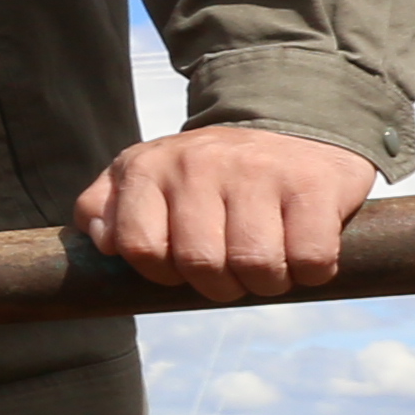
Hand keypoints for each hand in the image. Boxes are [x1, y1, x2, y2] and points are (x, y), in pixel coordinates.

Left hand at [70, 129, 372, 300]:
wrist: (295, 127)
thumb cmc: (212, 173)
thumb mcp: (146, 176)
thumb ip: (105, 207)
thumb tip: (101, 242)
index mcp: (149, 167)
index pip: (141, 249)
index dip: (165, 275)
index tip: (184, 268)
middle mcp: (199, 162)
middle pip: (201, 264)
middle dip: (221, 286)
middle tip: (234, 272)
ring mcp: (258, 170)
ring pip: (255, 266)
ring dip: (267, 283)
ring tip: (270, 264)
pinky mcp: (314, 182)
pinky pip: (309, 259)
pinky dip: (311, 273)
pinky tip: (304, 253)